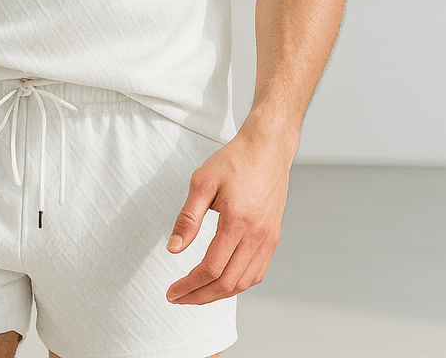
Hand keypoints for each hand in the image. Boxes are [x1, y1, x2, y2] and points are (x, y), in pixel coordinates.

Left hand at [164, 125, 293, 304]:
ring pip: (244, 282)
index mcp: (237, 222)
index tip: (172, 292)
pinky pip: (257, 272)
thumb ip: (187, 218)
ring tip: (197, 294)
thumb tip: (173, 249)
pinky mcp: (273, 237)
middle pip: (228, 283)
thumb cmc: (234, 160)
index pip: (211, 268)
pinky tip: (223, 281)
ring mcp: (268, 239)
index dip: (189, 285)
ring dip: (219, 294)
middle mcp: (257, 236)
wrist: (267, 148)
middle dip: (200, 296)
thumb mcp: (202, 182)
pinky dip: (238, 284)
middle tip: (179, 298)